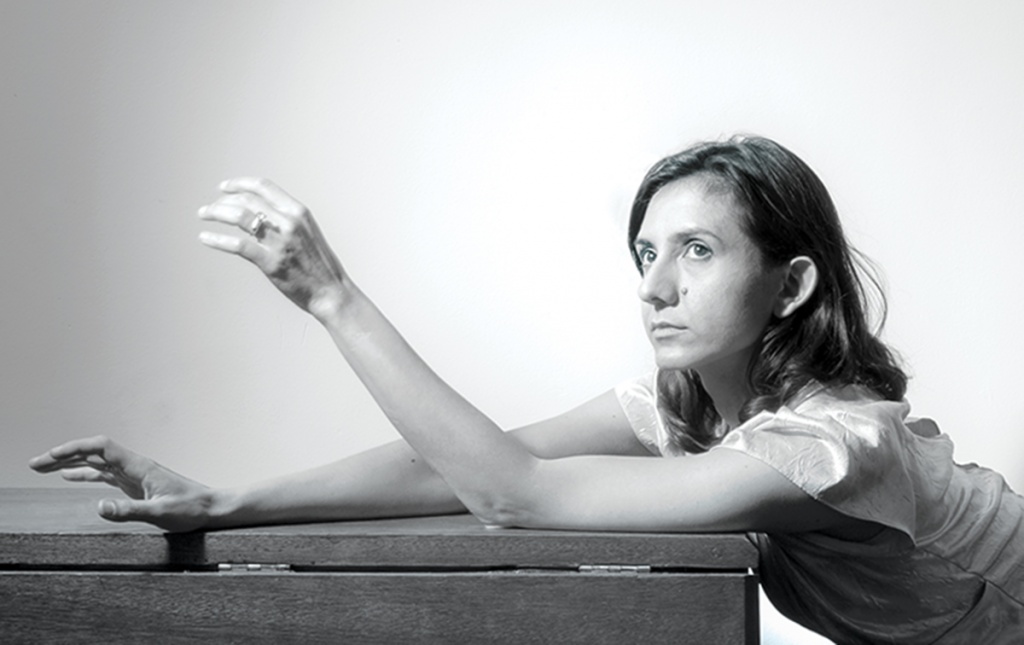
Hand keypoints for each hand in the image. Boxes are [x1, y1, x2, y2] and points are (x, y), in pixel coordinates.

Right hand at [28, 436, 213, 532]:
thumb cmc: (191, 509)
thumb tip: (100, 507)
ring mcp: (134, 474)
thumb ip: (130, 510)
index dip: (75, 448)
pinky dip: (84, 473)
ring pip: (96, 462)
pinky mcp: (135, 484)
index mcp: (139, 466)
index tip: (52, 456)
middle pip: (93, 452)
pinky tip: (70, 476)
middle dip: (63, 454)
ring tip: (43, 468)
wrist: (211, 508)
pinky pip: (104, 474)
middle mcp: (134, 466)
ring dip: (70, 462)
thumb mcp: (160, 513)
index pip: (101, 448)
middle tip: (35, 463)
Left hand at [197, 177, 347, 318]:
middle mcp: (289, 222)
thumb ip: (286, 221)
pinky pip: (237, 245)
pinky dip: (217, 240)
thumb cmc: (319, 266)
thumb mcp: (307, 233)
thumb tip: (258, 214)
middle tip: (210, 208)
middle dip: (223, 201)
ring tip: (203, 215)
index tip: (224, 188)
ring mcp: (279, 242)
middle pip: (247, 200)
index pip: (263, 187)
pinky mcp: (270, 262)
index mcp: (299, 212)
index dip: (239, 184)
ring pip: (239, 217)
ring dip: (216, 213)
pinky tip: (205, 238)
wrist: (331, 292)